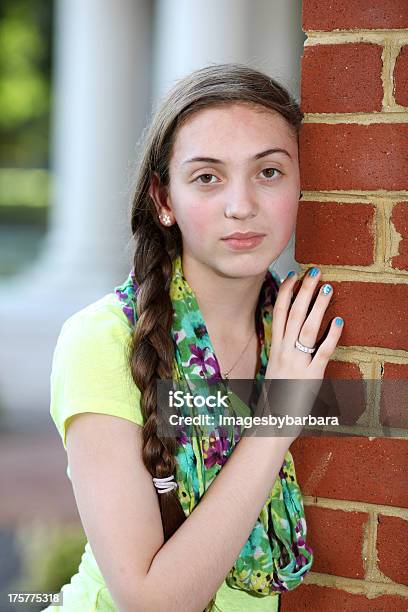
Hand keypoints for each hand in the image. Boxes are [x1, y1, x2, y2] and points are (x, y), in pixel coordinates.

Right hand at [261, 267, 343, 440]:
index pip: (278, 313)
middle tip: (314, 272)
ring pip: (307, 329)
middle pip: (294, 314)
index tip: (292, 276)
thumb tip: (289, 330)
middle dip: (304, 291)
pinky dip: (331, 337)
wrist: (273, 422)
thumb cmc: (274, 395)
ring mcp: (297, 363)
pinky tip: (339, 322)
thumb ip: (282, 348)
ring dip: (318, 307)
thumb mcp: (274, 367)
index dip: (285, 293)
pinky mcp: (311, 376)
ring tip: (327, 288)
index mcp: (275, 348)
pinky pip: (322, 353)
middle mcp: (284, 352)